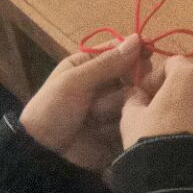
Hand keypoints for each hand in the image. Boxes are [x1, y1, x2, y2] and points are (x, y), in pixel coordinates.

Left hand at [20, 35, 139, 173]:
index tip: (148, 55)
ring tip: (95, 118)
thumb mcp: (75, 81)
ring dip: (118, 107)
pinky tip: (108, 130)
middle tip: (112, 93)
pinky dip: (125, 125)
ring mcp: (112, 109)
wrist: (44, 154)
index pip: (118, 51)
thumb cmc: (52, 109)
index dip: (134, 52)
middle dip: (126, 83)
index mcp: (88, 65)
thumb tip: (137, 38)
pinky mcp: (119, 132)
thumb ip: (107, 63)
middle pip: (132, 75)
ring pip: (134, 100)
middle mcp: (104, 85)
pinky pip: (134, 123)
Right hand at [120, 53, 192, 148]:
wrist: (187, 185)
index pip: (172, 64)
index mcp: (189, 76)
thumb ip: (133, 101)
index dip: (155, 78)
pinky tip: (191, 150)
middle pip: (191, 84)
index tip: (143, 97)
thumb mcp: (132, 120)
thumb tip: (136, 95)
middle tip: (157, 117)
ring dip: (191, 113)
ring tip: (175, 137)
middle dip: (174, 96)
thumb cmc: (155, 140)